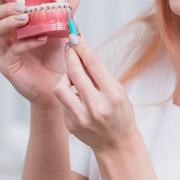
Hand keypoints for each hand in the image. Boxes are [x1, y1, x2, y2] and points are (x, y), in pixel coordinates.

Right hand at [0, 0, 84, 107]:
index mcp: (16, 23)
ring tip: (26, 17)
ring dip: (10, 21)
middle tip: (22, 6)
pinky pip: (11, 51)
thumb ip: (68, 8)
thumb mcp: (64, 28)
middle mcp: (6, 35)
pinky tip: (40, 40)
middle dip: (6, 7)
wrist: (59, 86)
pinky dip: (26, 43)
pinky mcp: (7, 66)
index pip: (3, 2)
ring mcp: (3, 51)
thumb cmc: (57, 57)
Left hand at [53, 36, 137, 152]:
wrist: (116, 144)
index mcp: (112, 95)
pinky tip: (76, 95)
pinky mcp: (70, 124)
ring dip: (65, 77)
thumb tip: (81, 47)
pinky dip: (67, 93)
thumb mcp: (116, 90)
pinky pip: (62, 101)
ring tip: (73, 77)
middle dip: (70, 56)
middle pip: (74, 72)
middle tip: (69, 47)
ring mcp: (81, 118)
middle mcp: (97, 106)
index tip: (75, 35)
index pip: (93, 64)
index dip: (82, 47)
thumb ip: (99, 72)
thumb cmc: (119, 112)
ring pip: (60, 87)